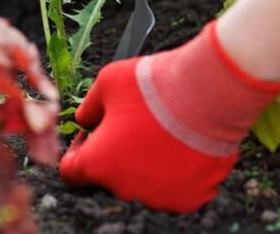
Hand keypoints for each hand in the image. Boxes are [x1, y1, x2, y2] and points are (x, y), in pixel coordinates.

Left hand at [58, 22, 279, 212]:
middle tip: (136, 125)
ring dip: (147, 163)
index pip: (72, 171)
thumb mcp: (106, 83)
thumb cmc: (155, 86)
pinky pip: (176, 188)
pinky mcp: (189, 198)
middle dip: (117, 153)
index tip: (97, 132)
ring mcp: (159, 197)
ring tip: (162, 132)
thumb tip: (84, 119)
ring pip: (145, 183)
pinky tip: (182, 145)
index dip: (80, 148)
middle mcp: (124, 188)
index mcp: (97, 164)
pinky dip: (177, 171)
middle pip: (112, 176)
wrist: (207, 93)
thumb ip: (87, 107)